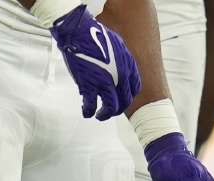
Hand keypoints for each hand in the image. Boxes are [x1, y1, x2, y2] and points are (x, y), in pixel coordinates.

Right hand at [48, 5, 140, 120]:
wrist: (78, 32)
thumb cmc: (94, 34)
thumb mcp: (117, 45)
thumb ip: (121, 61)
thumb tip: (118, 71)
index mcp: (128, 65)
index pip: (135, 89)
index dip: (128, 97)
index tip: (122, 100)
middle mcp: (120, 76)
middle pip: (124, 101)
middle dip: (117, 109)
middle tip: (110, 111)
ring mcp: (105, 82)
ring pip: (111, 108)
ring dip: (105, 114)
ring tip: (100, 115)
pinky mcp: (89, 86)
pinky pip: (91, 105)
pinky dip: (88, 111)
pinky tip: (86, 112)